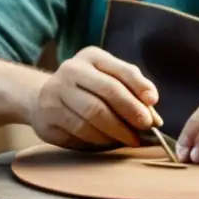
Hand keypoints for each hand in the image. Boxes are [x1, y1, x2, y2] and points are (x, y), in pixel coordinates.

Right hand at [29, 46, 160, 149]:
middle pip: (108, 91)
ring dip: (117, 130)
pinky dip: (99, 139)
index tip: (153, 102)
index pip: (122, 70)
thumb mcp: (109, 81)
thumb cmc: (87, 90)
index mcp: (92, 57)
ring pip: (93, 114)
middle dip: (131, 111)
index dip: (140, 87)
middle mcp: (72, 69)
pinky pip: (79, 130)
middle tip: (145, 127)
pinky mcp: (49, 114)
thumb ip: (133, 94)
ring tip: (131, 139)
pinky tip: (109, 141)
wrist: (42, 99)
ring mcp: (56, 91)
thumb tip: (155, 119)